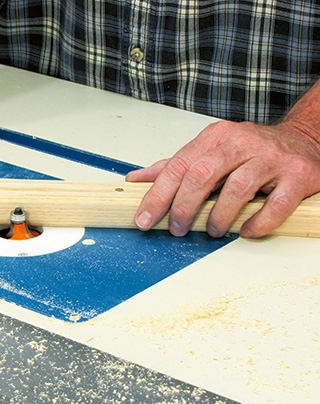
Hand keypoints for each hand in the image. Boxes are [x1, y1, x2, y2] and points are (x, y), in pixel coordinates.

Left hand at [125, 119, 319, 237]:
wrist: (305, 140)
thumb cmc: (251, 151)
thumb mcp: (209, 152)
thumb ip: (174, 166)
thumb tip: (135, 179)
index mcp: (215, 137)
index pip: (178, 165)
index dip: (158, 194)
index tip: (144, 217)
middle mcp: (241, 143)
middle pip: (202, 174)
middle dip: (183, 206)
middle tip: (176, 228)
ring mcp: (271, 158)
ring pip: (237, 187)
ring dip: (218, 216)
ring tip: (212, 231)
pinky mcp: (297, 175)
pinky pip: (276, 204)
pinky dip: (258, 222)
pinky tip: (246, 230)